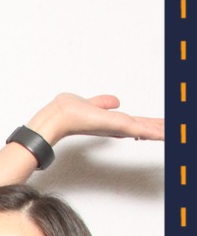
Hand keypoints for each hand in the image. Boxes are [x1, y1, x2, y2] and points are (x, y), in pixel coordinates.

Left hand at [28, 92, 163, 147]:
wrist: (60, 116)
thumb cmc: (70, 111)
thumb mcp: (92, 104)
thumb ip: (104, 103)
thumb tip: (115, 101)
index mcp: (113, 121)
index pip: (137, 123)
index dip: (150, 124)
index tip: (162, 126)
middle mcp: (117, 126)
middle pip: (144, 128)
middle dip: (160, 129)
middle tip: (175, 131)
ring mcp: (118, 127)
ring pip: (146, 130)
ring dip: (161, 131)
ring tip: (174, 133)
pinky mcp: (118, 126)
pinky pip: (141, 129)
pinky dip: (154, 131)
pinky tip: (165, 134)